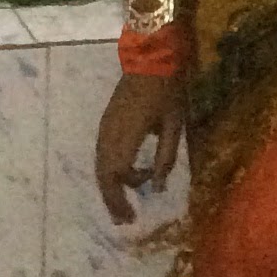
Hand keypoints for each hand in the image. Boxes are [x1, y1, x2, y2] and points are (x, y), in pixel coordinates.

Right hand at [95, 71, 186, 224]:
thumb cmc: (168, 90)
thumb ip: (166, 158)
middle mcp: (108, 134)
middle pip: (103, 175)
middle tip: (125, 219)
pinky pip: (103, 154)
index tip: (130, 218)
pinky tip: (126, 176)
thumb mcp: (175, 125)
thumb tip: (158, 188)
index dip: (119, 201)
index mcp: (125, 137)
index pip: (115, 177)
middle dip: (112, 200)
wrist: (150, 57)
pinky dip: (111, 171)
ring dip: (111, 186)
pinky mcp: (106, 122)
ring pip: (100, 166)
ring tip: (125, 204)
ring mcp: (104, 127)